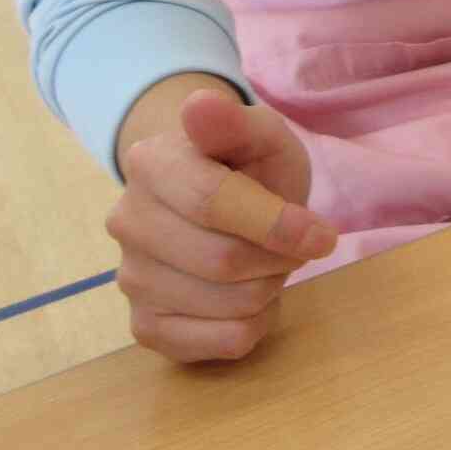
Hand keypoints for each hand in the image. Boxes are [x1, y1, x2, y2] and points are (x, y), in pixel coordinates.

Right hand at [108, 86, 338, 362]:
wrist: (219, 204)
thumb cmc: (248, 166)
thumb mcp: (260, 135)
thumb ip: (236, 121)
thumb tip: (199, 105)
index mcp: (151, 164)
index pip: (213, 203)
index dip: (277, 224)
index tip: (323, 234)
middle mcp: (127, 222)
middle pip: (224, 261)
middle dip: (278, 257)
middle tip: (291, 242)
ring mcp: (130, 278)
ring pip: (228, 306)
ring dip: (270, 288)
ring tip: (267, 262)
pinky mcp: (145, 325)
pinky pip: (221, 343)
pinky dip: (256, 323)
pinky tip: (249, 295)